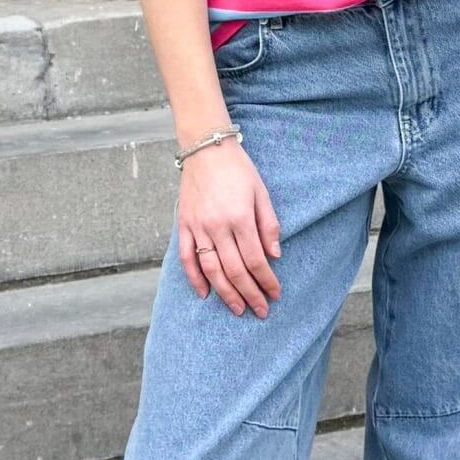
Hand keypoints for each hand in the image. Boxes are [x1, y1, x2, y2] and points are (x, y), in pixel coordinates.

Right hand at [177, 139, 281, 314]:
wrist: (205, 149)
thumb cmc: (238, 170)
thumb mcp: (261, 192)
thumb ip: (268, 224)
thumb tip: (274, 255)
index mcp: (240, 218)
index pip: (255, 260)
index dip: (266, 281)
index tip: (275, 294)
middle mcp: (218, 226)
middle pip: (235, 270)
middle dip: (250, 294)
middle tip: (260, 311)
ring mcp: (198, 227)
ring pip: (211, 270)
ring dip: (225, 294)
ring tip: (237, 309)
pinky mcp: (184, 225)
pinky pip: (186, 257)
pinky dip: (194, 278)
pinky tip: (205, 294)